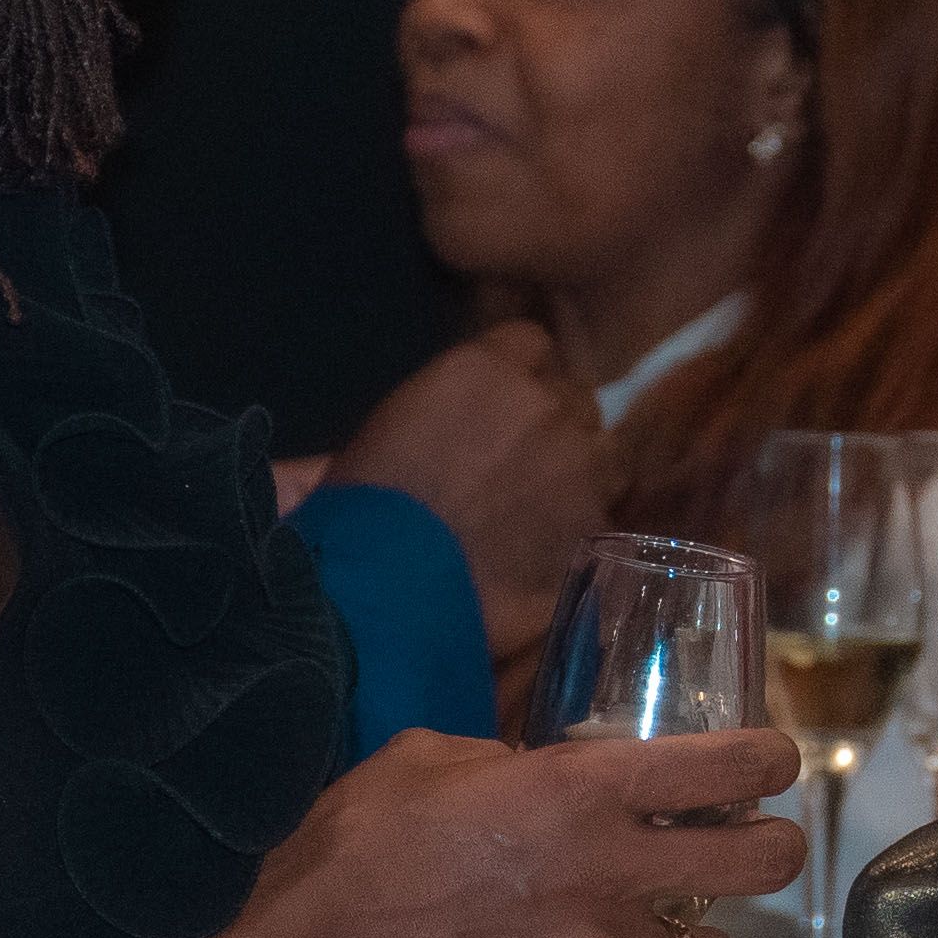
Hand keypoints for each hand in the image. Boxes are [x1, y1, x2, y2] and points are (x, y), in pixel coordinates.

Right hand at [237, 725, 804, 937]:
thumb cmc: (360, 840)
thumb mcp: (434, 756)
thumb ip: (508, 761)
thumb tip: (535, 776)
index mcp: (585, 787)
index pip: (727, 767)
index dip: (768, 761)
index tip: (769, 765)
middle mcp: (615, 871)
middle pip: (761, 864)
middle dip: (772, 850)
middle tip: (754, 849)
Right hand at [329, 325, 610, 663]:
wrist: (384, 592)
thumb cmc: (355, 516)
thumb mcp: (358, 449)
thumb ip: (396, 428)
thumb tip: (333, 456)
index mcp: (483, 368)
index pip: (533, 344)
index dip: (521, 379)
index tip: (504, 412)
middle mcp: (543, 405)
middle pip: (573, 401)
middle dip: (553, 430)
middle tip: (518, 475)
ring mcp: (578, 467)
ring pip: (604, 459)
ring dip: (579, 481)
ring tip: (541, 520)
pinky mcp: (593, 528)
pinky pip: (602, 521)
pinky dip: (579, 539)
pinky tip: (545, 563)